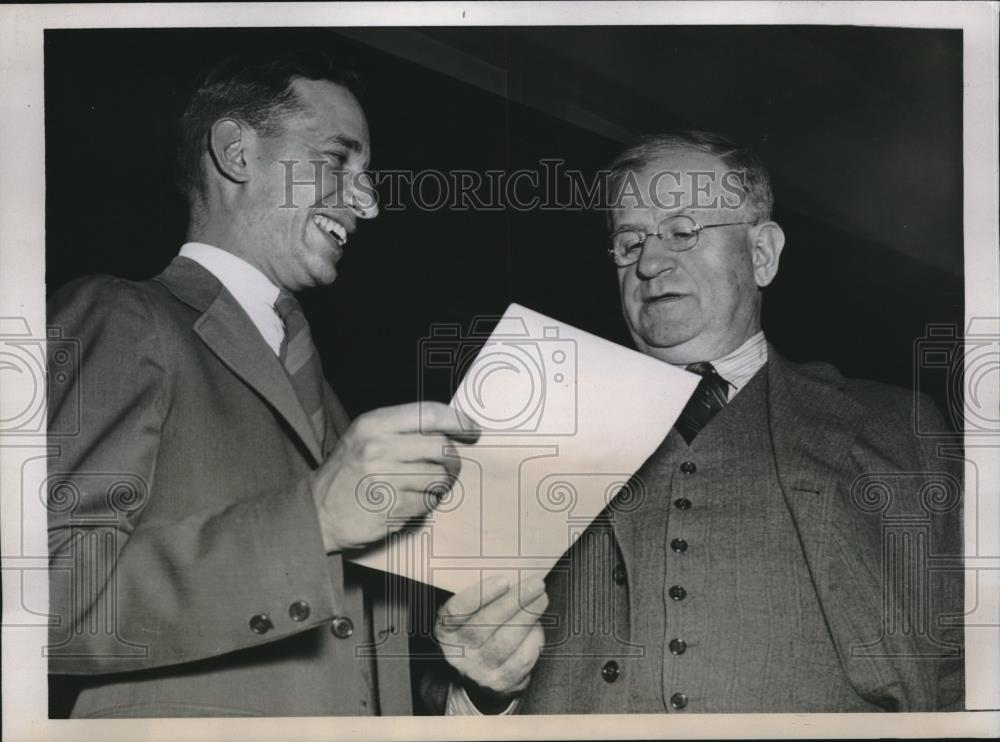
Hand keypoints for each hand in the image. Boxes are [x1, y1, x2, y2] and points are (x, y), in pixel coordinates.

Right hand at [309, 401, 478, 551]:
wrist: (316, 512)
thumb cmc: (347, 473)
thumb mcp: (364, 437)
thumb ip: (400, 429)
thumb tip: (450, 429)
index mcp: (373, 424)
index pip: (428, 413)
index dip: (457, 420)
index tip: (472, 429)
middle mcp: (379, 447)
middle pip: (441, 447)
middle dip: (452, 459)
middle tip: (450, 467)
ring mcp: (385, 479)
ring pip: (439, 477)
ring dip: (440, 484)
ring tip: (426, 486)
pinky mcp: (391, 507)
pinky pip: (428, 502)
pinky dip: (427, 503)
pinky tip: (413, 501)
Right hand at [435, 575, 546, 711]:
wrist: (477, 674)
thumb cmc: (477, 630)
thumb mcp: (468, 614)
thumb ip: (481, 597)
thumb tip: (512, 576)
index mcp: (446, 629)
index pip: (457, 610)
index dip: (480, 595)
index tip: (504, 580)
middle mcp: (458, 651)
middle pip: (486, 624)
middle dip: (515, 601)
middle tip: (536, 584)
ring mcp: (478, 670)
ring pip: (506, 641)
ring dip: (528, 617)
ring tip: (541, 599)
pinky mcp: (500, 682)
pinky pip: (522, 659)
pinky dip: (534, 639)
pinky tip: (538, 625)